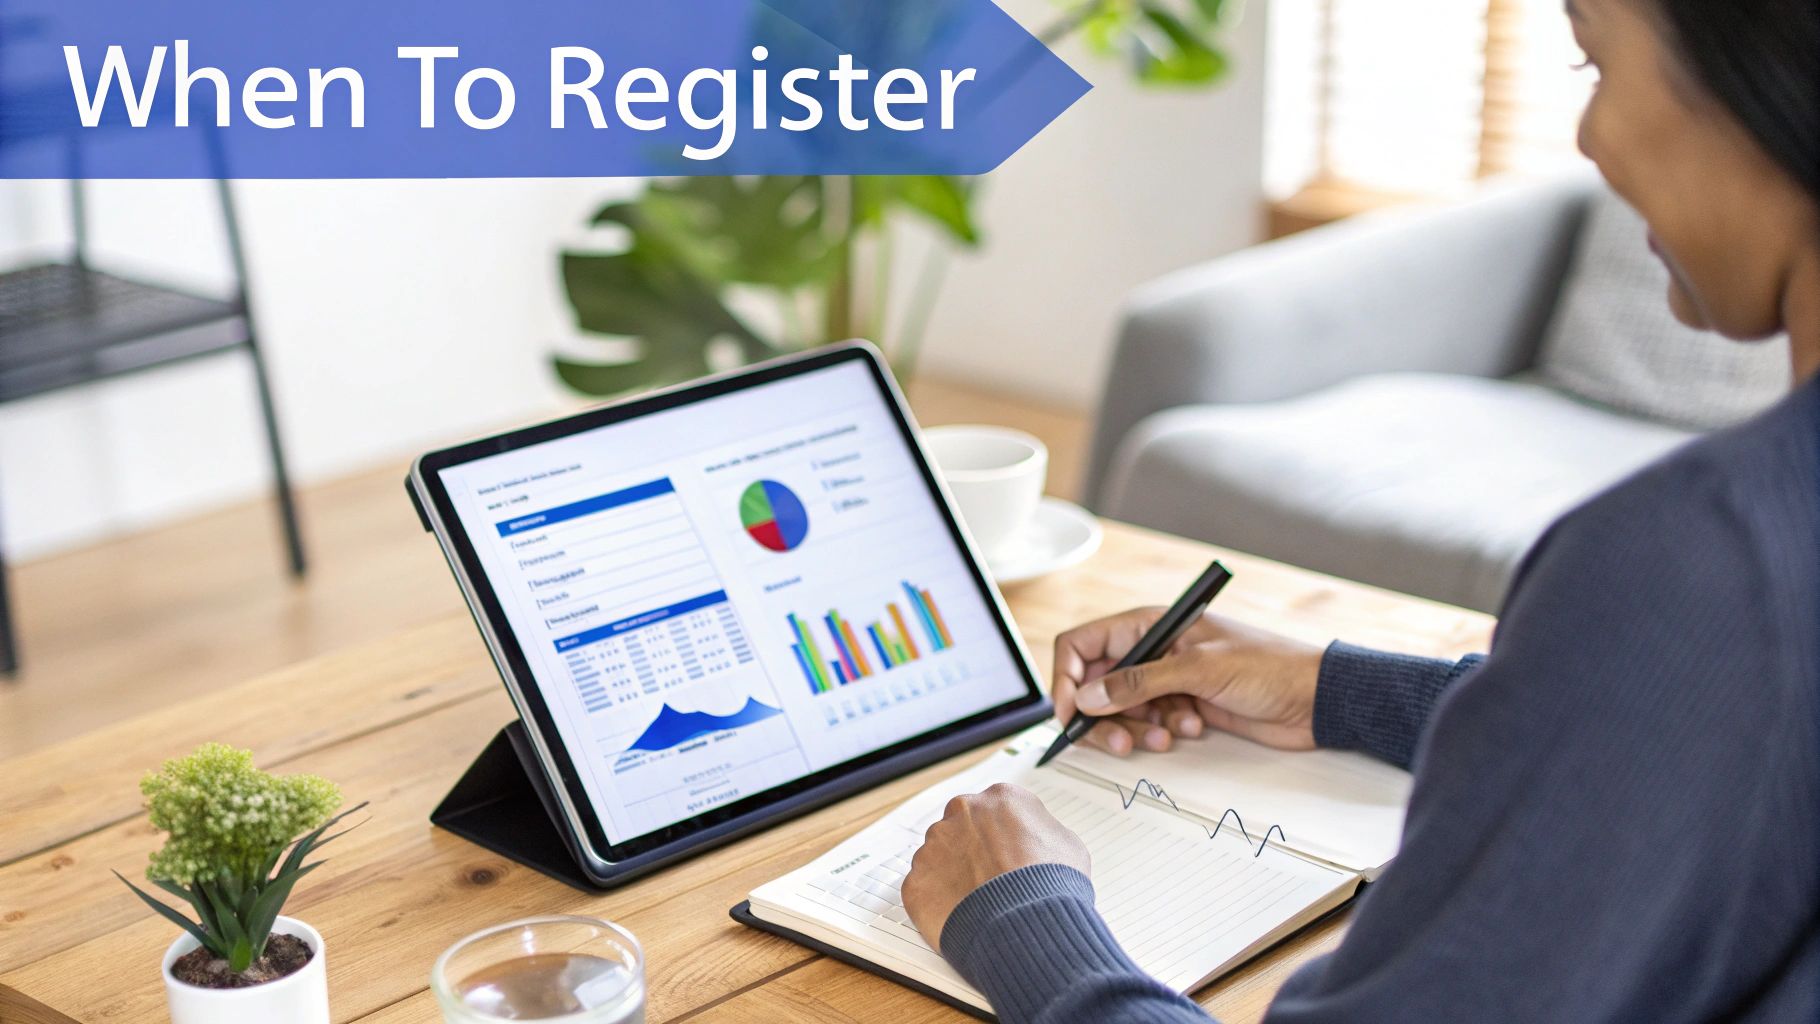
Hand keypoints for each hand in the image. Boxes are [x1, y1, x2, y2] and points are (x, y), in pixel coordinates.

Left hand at [902, 783, 1089, 950]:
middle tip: (988, 880)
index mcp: (1000, 798)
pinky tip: (960, 916)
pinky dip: (937, 903)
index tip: (1005, 854)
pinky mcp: (916, 880)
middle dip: (971, 850)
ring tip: (976, 903)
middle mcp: (962, 812)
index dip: (1002, 836)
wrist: (1027, 924)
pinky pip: (923, 889)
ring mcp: (934, 846)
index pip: (994, 810)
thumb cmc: (1053, 886)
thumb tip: (1033, 838)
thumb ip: (1041, 831)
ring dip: (951, 875)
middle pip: (961, 827)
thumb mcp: (1067, 844)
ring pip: (937, 856)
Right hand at [1052, 609, 1325, 754]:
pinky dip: (1160, 731)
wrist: (1314, 698)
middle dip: (1103, 715)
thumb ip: (1138, 683)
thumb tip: (1088, 696)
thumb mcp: (1199, 670)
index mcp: (1150, 625)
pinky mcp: (1182, 706)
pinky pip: (1149, 722)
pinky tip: (1191, 729)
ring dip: (1136, 727)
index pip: (1084, 644)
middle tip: (1120, 741)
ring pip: (1121, 709)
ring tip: (1167, 735)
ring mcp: (1167, 680)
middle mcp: (1152, 650)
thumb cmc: (1268, 667)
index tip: (1071, 713)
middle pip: (1096, 683)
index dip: (1068, 678)